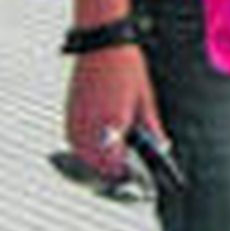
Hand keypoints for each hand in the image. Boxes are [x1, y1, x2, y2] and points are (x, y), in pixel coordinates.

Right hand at [64, 46, 163, 179]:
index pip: (116, 170)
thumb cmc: (125, 67)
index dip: (130, 182)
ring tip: (119, 166)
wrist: (101, 43)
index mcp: (110, 127)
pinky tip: (101, 148)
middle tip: (132, 180)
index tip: (142, 187)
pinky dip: (88, 152)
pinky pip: (76, 146)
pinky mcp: (68, 116)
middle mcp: (87, 130)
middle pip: (98, 171)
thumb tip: (161, 149)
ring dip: (99, 166)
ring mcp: (74, 124)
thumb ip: (151, 129)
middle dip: (114, 177)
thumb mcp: (145, 100)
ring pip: (84, 161)